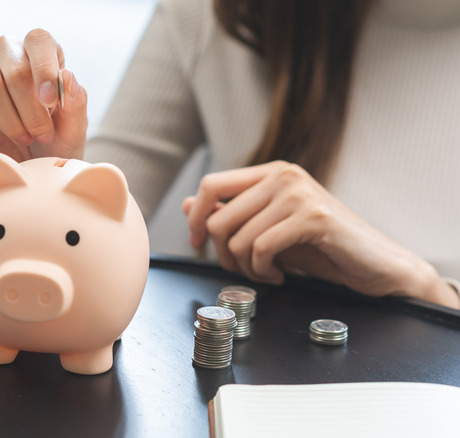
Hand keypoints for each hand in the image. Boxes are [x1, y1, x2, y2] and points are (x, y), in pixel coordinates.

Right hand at [0, 29, 87, 161]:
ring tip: (24, 137)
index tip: (50, 103)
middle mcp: (10, 53)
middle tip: (42, 135)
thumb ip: (76, 101)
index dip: (45, 68)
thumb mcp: (73, 128)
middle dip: (32, 111)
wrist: (28, 167)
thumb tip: (67, 76)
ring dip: (10, 120)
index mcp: (41, 52)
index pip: (39, 40)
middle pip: (16, 70)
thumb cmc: (55, 141)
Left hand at [182, 161, 459, 308]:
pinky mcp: (313, 217)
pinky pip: (261, 249)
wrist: (375, 265)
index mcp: (270, 173)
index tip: (198, 244)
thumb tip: (188, 206)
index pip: (210, 185)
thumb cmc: (321, 247)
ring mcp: (298, 193)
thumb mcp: (268, 229)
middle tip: (243, 270)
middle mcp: (283, 175)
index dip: (197, 218)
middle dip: (223, 255)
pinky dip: (262, 272)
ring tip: (266, 274)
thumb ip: (232, 215)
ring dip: (245, 268)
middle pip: (219, 218)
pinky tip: (279, 276)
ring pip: (237, 238)